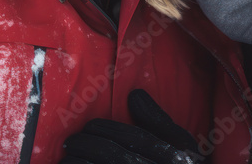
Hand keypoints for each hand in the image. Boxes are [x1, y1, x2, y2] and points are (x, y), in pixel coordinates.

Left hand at [61, 89, 202, 163]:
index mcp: (174, 159)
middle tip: (71, 142)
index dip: (107, 130)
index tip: (88, 127)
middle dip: (87, 146)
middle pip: (115, 156)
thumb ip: (160, 123)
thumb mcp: (183, 149)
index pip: (135, 139)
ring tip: (68, 160)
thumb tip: (135, 95)